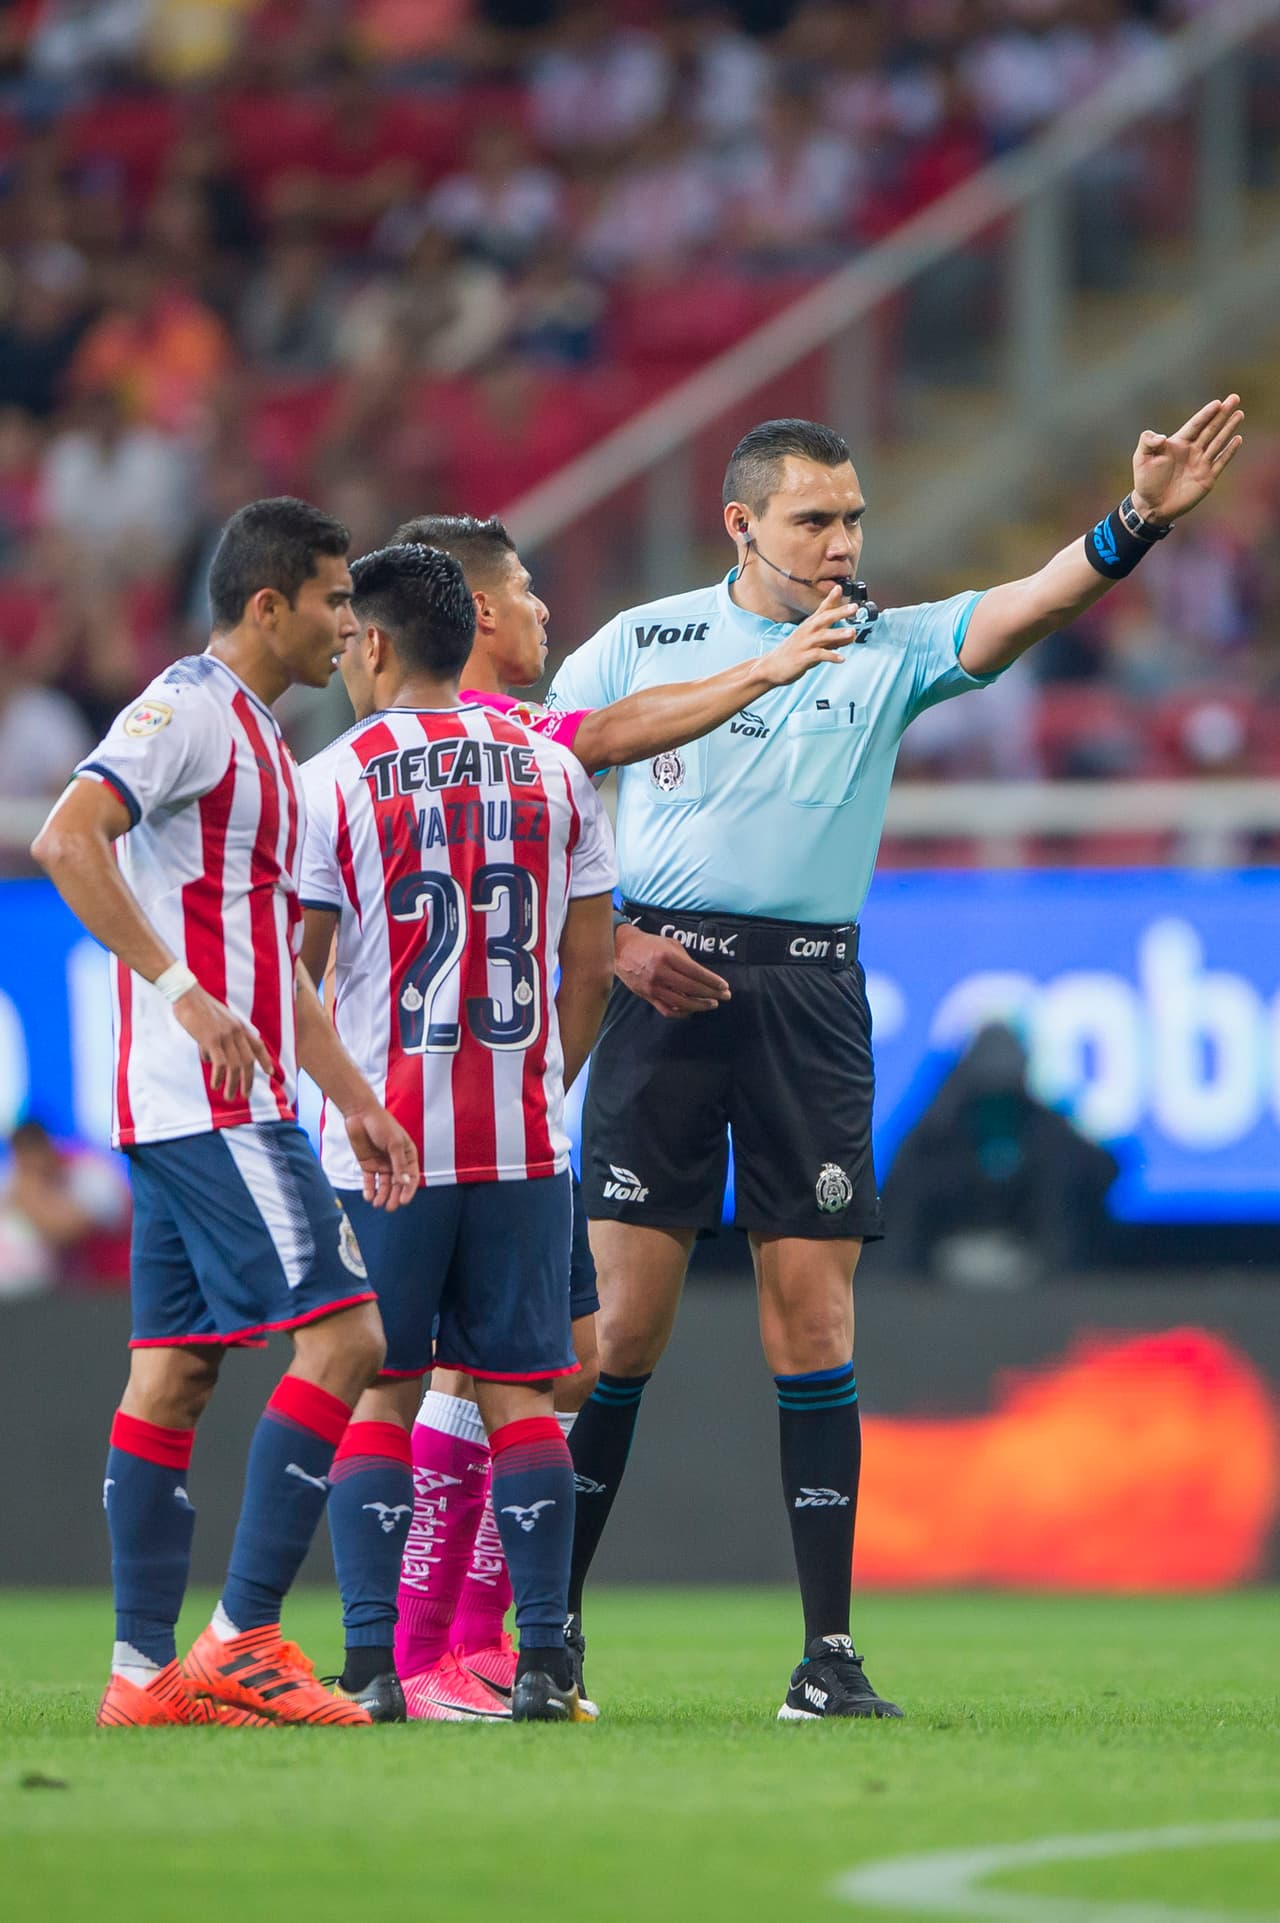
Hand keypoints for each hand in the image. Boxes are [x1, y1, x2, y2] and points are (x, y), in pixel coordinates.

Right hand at [172, 986, 273, 1100]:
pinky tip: (215, 1085)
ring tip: (230, 1096)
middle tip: (246, 1095)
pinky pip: (220, 1062)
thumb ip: (214, 1042)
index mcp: (239, 1026)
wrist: (187, 994)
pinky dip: (219, 1076)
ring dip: (234, 1084)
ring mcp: (225, 1035)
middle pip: (248, 1061)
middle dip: (249, 1080)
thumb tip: (209, 1060)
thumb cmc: (197, 1008)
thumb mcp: (214, 1023)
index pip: (258, 1045)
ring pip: (235, 1066)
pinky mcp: (211, 1039)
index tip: (271, 1073)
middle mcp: (236, 1031)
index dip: (265, 1060)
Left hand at [342, 1103, 419, 1210]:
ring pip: (384, 1185)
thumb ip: (399, 1164)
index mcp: (407, 1155)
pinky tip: (368, 1197)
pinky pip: (370, 1180)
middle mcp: (396, 1162)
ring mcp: (382, 1164)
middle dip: (394, 1196)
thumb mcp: (394, 1143)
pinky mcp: (368, 1164)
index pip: (412, 1177)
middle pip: (397, 1184)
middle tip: (390, 1207)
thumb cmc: (381, 1124)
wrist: (360, 1114)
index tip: (403, 1201)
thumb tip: (405, 1183)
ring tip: (377, 1204)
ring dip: (382, 1195)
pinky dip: (369, 1189)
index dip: (409, 1190)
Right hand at [615, 923, 730, 1018]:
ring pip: (681, 1003)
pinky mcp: (647, 996)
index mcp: (668, 957)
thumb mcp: (670, 944)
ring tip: (711, 1004)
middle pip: (692, 988)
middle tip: (725, 996)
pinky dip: (682, 1012)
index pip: (696, 973)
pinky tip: (691, 1010)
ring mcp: (653, 987)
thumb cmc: (650, 944)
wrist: (622, 949)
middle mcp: (660, 973)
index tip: (724, 986)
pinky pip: (667, 1010)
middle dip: (712, 994)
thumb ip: (686, 960)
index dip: (713, 981)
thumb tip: (704, 977)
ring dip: (700, 1005)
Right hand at [758, 585, 856, 686]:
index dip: (831, 598)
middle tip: (854, 607)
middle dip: (839, 612)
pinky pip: (818, 655)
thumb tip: (852, 634)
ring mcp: (804, 644)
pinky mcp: (803, 657)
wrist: (771, 667)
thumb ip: (833, 638)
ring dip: (838, 633)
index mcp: (809, 626)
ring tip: (852, 633)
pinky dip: (831, 656)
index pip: (822, 609)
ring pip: (823, 636)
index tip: (840, 587)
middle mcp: (807, 632)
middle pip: (824, 618)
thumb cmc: (793, 653)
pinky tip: (842, 659)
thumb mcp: (814, 642)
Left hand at [1130, 394, 1243, 523]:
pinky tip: (1238, 439)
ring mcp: (1200, 463)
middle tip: (1234, 398)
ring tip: (1239, 413)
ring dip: (1229, 428)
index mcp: (1178, 443)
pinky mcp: (1206, 478)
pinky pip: (1221, 461)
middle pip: (1210, 428)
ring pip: (1218, 441)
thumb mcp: (1141, 458)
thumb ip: (1147, 442)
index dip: (1206, 414)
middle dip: (1222, 414)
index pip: (1195, 424)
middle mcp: (1192, 450)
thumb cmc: (1145, 481)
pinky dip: (1229, 451)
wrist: (1152, 506)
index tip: (1217, 403)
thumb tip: (1161, 437)